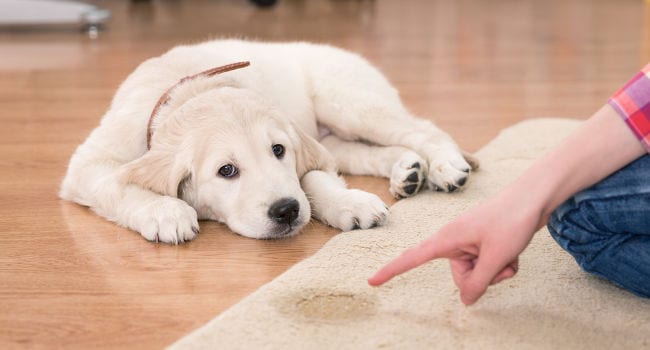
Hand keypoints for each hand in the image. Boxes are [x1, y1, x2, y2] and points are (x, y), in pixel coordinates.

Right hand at [368, 190, 542, 304]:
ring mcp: (470, 242)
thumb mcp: (496, 258)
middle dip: (482, 278)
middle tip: (500, 261)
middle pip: (460, 277)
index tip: (372, 281)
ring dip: (496, 271)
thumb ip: (478, 282)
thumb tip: (466, 301)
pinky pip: (488, 265)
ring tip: (510, 253)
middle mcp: (455, 240)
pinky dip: (503, 264)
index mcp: (448, 238)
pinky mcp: (483, 243)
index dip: (392, 271)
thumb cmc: (512, 220)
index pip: (412, 258)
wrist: (534, 197)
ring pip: (477, 273)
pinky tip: (514, 252)